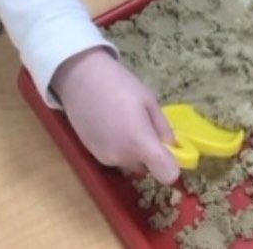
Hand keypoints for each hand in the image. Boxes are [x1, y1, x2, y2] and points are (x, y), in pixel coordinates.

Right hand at [51, 47, 179, 183]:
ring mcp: (106, 159)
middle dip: (149, 152)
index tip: (167, 149)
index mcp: (140, 143)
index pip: (167, 175)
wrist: (80, 77)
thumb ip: (163, 126)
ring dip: (132, 150)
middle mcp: (123, 158)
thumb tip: (170, 145)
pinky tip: (109, 124)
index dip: (172, 166)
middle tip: (142, 123)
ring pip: (130, 163)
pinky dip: (117, 147)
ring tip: (122, 121)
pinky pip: (115, 157)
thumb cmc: (118, 83)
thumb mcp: (148, 99)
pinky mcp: (93, 155)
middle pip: (147, 168)